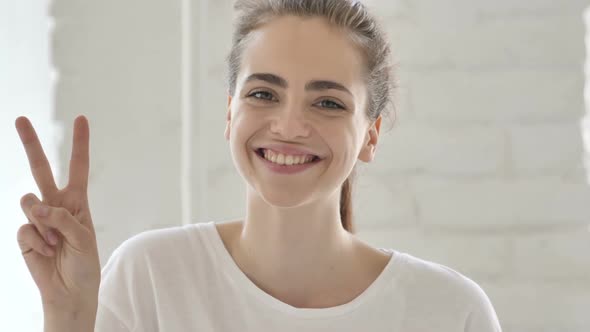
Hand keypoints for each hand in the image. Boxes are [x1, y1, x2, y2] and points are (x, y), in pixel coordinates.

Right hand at [15, 115, 100, 312]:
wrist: (69, 291)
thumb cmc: (84, 264)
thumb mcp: (85, 239)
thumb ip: (63, 219)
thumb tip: (37, 206)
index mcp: (77, 202)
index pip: (78, 167)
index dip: (80, 144)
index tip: (81, 119)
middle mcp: (56, 205)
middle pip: (41, 169)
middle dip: (30, 144)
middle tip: (20, 119)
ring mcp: (38, 218)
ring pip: (29, 202)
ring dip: (43, 222)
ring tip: (55, 242)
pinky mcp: (24, 234)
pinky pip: (25, 227)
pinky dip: (37, 240)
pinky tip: (46, 251)